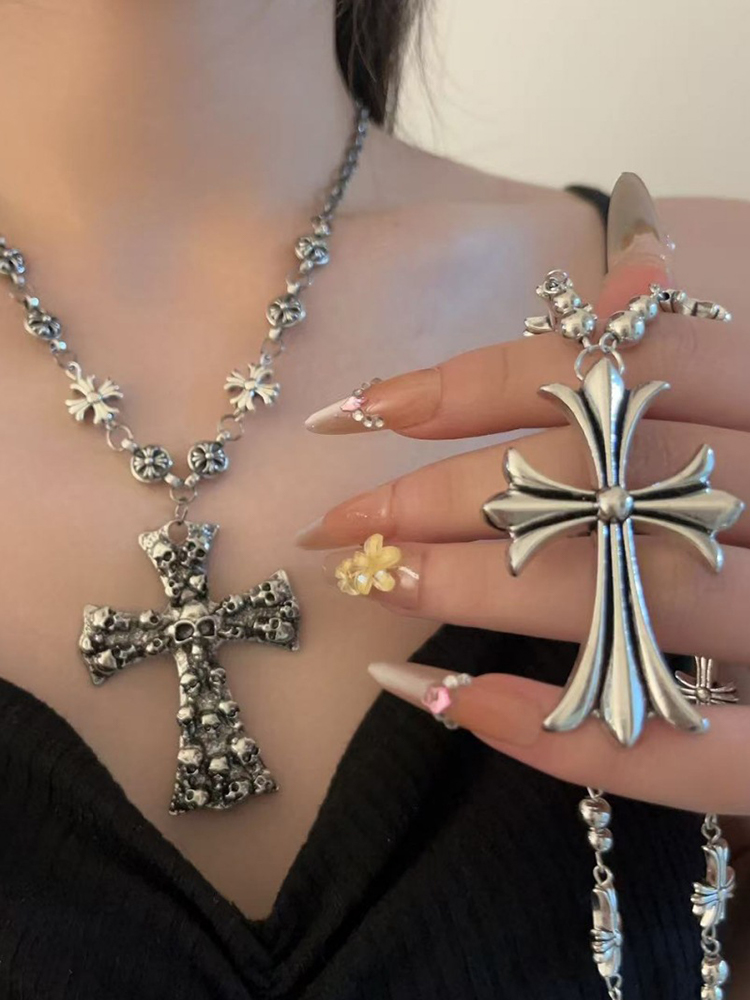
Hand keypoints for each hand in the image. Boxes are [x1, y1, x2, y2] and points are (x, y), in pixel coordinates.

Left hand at [296, 175, 749, 824]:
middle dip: (455, 495)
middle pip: (611, 475)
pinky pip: (705, 756)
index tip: (372, 407)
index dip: (488, 379)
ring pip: (640, 592)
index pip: (631, 363)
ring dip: (487, 592)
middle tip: (347, 523)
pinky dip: (581, 738)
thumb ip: (708, 355)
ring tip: (384, 589)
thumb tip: (630, 255)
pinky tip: (471, 708)